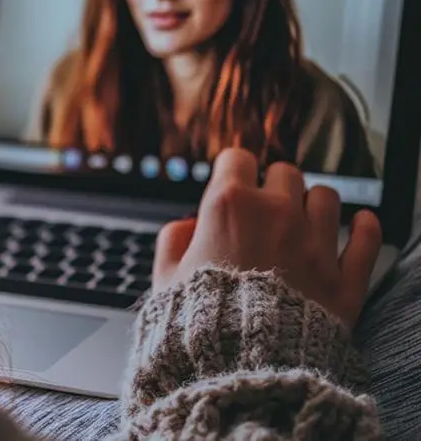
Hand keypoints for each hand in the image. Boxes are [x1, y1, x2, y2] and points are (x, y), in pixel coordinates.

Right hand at [153, 148, 382, 326]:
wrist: (240, 374)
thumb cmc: (197, 327)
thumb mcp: (164, 279)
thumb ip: (171, 241)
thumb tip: (186, 226)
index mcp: (229, 207)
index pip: (237, 158)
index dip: (233, 172)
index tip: (233, 186)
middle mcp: (275, 214)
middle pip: (285, 172)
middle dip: (274, 187)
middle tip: (266, 212)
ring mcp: (314, 244)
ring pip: (326, 197)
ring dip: (314, 206)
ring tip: (304, 224)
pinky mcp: (344, 279)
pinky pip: (367, 238)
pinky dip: (364, 229)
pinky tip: (359, 226)